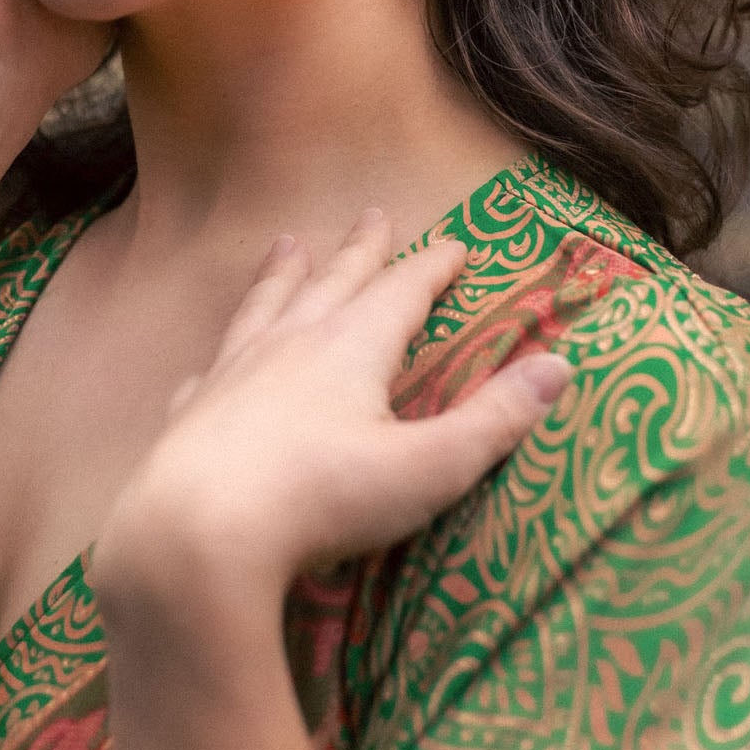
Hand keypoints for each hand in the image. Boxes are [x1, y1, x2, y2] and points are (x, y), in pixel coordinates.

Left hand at [92, 207, 569, 615]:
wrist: (196, 534)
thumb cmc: (323, 499)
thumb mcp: (428, 467)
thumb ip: (493, 419)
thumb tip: (559, 365)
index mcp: (351, 347)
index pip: (402, 291)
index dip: (433, 267)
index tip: (456, 245)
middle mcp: (290, 345)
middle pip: (332, 283)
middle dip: (360, 251)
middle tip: (373, 215)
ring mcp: (232, 375)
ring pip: (264, 309)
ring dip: (282, 276)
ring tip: (286, 246)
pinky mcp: (191, 416)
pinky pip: (209, 373)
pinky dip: (221, 360)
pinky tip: (212, 364)